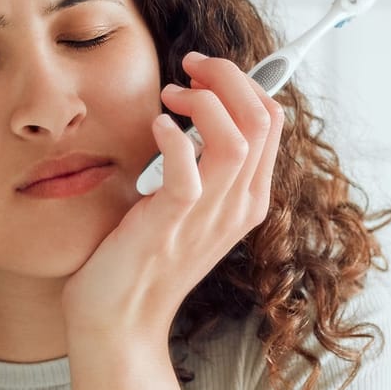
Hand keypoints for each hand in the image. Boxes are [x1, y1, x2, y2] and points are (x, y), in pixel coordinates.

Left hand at [61, 50, 283, 344]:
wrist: (119, 320)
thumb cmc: (142, 257)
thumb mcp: (187, 206)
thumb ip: (201, 165)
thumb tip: (196, 109)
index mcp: (248, 198)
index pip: (271, 121)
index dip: (240, 82)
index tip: (201, 75)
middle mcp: (239, 206)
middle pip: (262, 119)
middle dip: (228, 76)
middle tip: (188, 69)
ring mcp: (210, 216)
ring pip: (238, 137)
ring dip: (205, 101)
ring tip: (170, 97)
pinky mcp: (172, 223)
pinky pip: (189, 170)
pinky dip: (172, 136)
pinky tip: (155, 126)